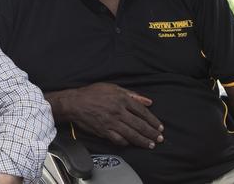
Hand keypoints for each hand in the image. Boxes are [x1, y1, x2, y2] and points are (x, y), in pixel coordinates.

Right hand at [48, 82, 163, 148]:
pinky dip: (126, 142)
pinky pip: (118, 139)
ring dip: (143, 141)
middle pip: (140, 125)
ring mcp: (111, 122)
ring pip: (131, 134)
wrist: (74, 102)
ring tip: (150, 144)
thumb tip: (148, 101)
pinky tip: (131, 143)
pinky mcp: (104, 130)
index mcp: (122, 99)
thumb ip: (132, 94)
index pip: (142, 112)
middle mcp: (118, 111)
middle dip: (151, 133)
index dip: (153, 120)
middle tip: (159, 139)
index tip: (159, 126)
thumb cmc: (92, 93)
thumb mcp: (113, 88)